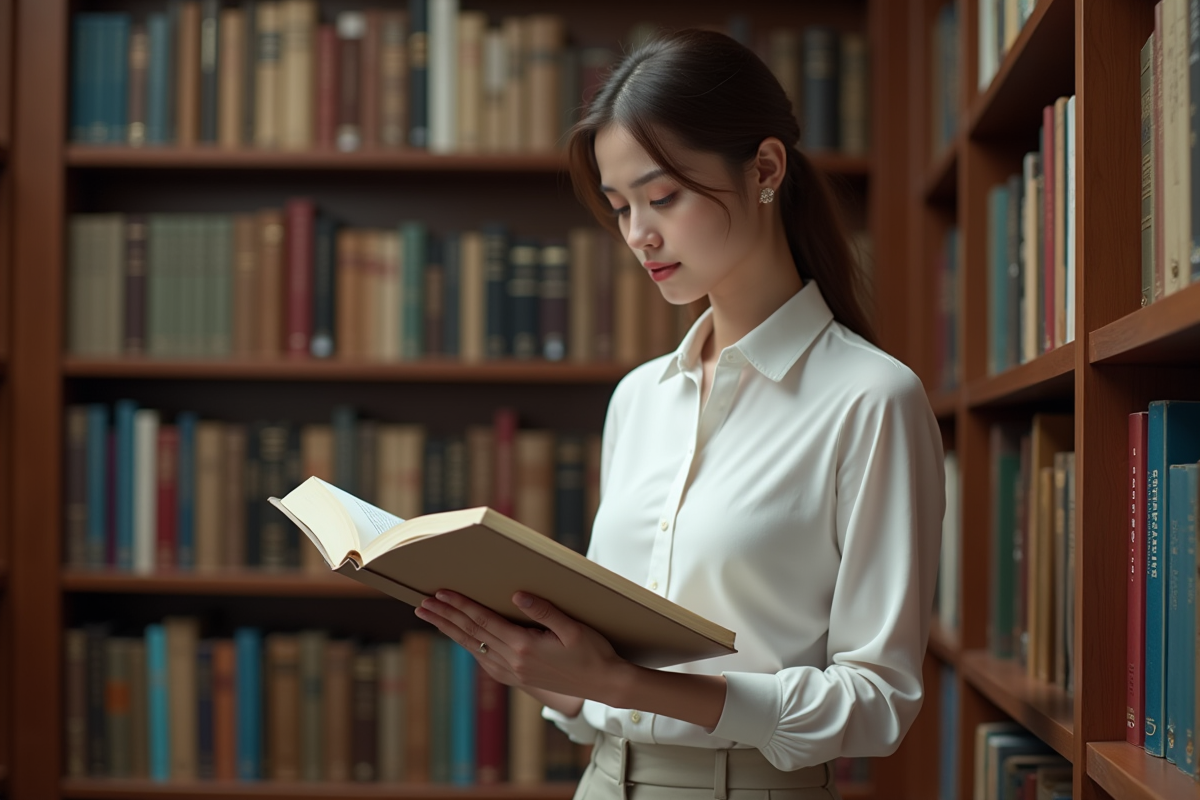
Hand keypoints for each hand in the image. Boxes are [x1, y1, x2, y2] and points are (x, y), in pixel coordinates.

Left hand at [414, 589, 630, 703]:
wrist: (604, 684)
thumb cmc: (593, 652)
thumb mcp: (572, 627)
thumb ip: (543, 611)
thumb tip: (517, 595)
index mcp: (524, 646)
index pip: (484, 621)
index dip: (461, 605)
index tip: (441, 593)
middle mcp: (513, 662)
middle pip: (471, 634)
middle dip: (445, 617)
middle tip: (422, 604)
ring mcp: (513, 672)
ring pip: (473, 647)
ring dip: (450, 631)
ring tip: (431, 616)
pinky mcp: (517, 678)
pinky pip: (484, 660)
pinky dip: (468, 645)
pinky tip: (460, 637)